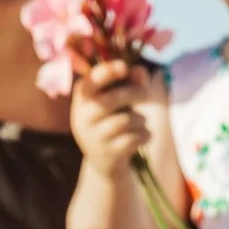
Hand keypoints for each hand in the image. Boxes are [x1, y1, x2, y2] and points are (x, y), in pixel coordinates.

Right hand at [70, 60, 159, 175]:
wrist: (104, 161)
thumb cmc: (112, 120)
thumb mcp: (117, 99)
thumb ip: (129, 81)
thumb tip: (141, 72)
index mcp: (82, 98)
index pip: (90, 82)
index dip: (107, 72)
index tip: (123, 67)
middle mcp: (83, 117)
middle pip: (112, 99)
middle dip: (135, 92)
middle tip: (145, 93)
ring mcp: (94, 137)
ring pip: (126, 120)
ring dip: (140, 119)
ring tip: (140, 121)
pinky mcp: (108, 154)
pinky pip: (134, 138)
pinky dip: (145, 135)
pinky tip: (144, 136)